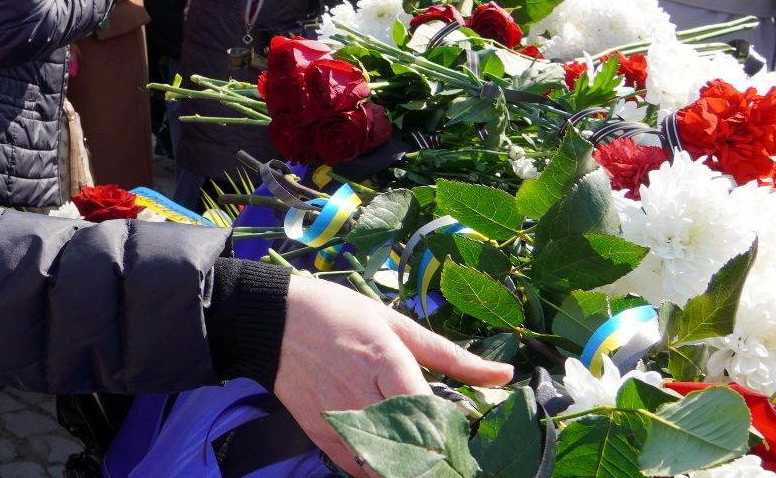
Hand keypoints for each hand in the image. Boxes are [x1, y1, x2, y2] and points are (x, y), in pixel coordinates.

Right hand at [272, 276, 513, 477]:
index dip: (456, 434)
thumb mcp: (395, 323)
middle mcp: (362, 394)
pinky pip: (358, 470)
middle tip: (455, 460)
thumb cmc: (338, 313)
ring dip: (411, 469)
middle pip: (412, 446)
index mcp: (386, 361)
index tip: (473, 443)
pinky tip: (396, 464)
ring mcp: (339, 418)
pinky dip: (380, 473)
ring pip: (386, 466)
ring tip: (428, 463)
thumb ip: (449, 355)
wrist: (272, 320)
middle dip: (438, 459)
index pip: (430, 411)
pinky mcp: (322, 434)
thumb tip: (503, 375)